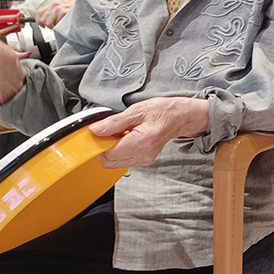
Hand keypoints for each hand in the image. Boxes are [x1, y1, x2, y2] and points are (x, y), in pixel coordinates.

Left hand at [35, 0, 74, 28]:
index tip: (43, 26)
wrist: (87, 9)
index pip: (39, 12)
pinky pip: (56, 23)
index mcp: (54, 3)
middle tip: (56, 26)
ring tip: (61, 25)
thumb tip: (45, 21)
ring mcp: (59, 8)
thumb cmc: (77, 12)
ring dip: (54, 26)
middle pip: (42, 18)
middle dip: (48, 25)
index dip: (39, 21)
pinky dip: (60, 26)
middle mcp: (55, 4)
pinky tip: (65, 24)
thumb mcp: (63, 10)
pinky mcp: (64, 12)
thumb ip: (54, 13)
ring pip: (47, 22)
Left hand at [90, 97, 209, 167]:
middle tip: (113, 132)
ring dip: (113, 150)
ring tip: (122, 135)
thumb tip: (96, 130)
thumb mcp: (136, 111)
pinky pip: (123, 161)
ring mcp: (144, 160)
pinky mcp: (144, 161)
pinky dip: (120, 151)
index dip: (101, 143)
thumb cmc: (161, 112)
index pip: (109, 154)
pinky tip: (127, 140)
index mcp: (142, 141)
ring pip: (114, 163)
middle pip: (110, 161)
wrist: (178, 117)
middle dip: (106, 147)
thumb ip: (114, 122)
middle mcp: (144, 154)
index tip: (102, 132)